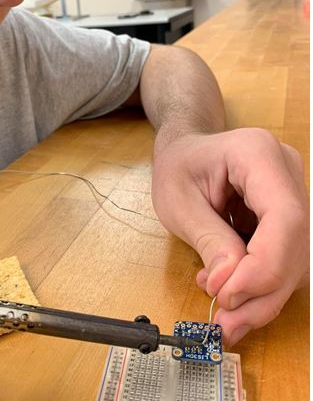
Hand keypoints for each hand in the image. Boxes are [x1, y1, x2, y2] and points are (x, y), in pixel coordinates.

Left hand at [151, 128, 308, 344]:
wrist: (185, 151)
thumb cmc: (177, 166)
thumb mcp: (178, 203)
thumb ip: (208, 241)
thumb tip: (229, 285)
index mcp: (256, 153)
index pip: (284, 216)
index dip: (265, 265)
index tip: (229, 295)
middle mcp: (285, 170)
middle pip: (296, 244)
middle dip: (262, 290)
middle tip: (225, 321)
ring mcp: (292, 192)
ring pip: (296, 258)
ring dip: (263, 296)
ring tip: (225, 317)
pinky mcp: (287, 215)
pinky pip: (284, 257)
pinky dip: (259, 284)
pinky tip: (229, 293)